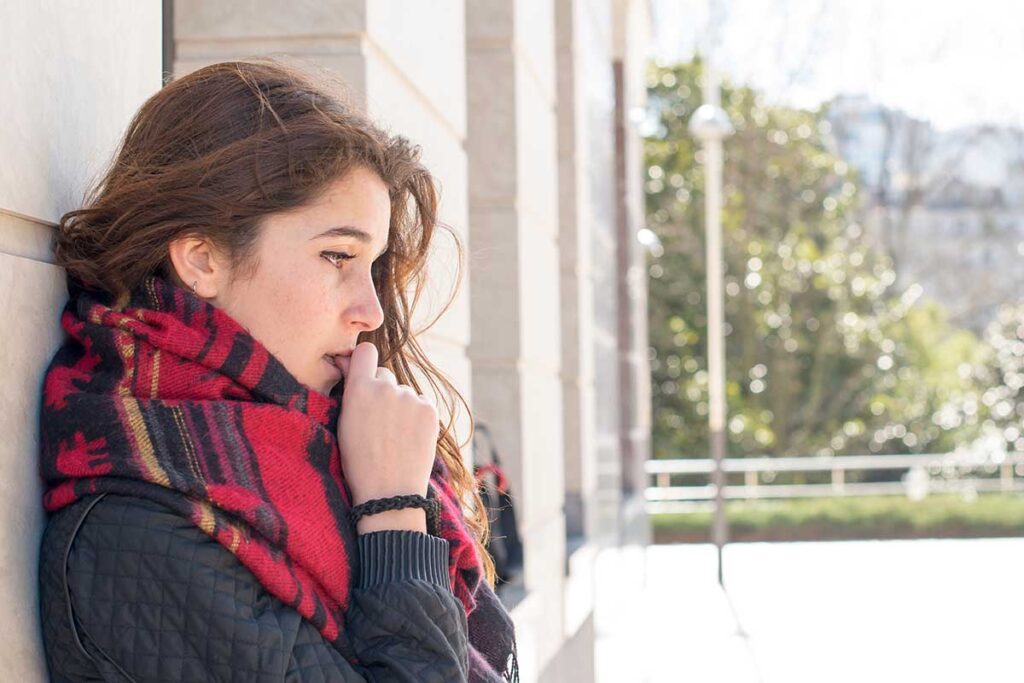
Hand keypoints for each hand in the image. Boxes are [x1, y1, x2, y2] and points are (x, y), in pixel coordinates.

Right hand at [336, 342, 438, 533]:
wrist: (389, 492)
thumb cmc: (359, 462)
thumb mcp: (344, 424)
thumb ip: (352, 392)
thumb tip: (350, 362)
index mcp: (358, 390)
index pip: (365, 351)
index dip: (365, 360)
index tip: (364, 371)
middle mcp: (385, 388)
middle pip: (385, 375)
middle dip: (382, 391)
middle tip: (380, 421)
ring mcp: (410, 398)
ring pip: (405, 392)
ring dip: (402, 406)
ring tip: (396, 436)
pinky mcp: (429, 410)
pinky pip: (421, 404)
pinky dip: (417, 416)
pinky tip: (410, 438)